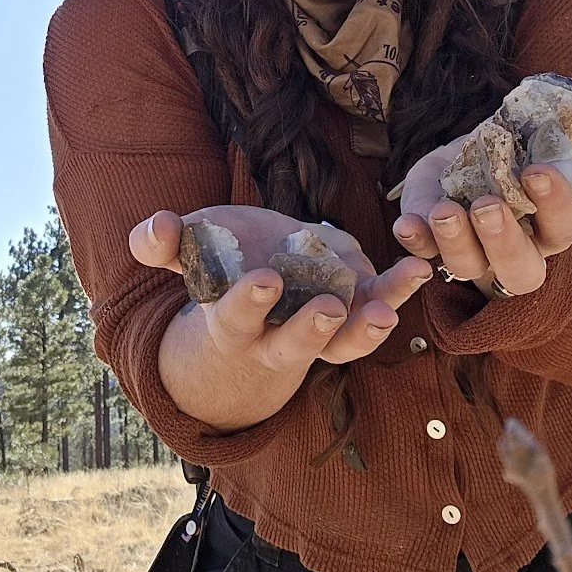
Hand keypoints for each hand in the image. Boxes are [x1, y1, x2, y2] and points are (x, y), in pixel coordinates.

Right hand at [129, 205, 433, 370]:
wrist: (265, 283)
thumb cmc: (220, 265)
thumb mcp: (190, 250)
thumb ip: (164, 243)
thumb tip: (153, 227)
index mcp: (233, 322)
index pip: (236, 318)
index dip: (248, 304)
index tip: (263, 281)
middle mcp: (279, 337)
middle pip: (296, 344)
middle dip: (309, 329)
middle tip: (326, 309)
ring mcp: (322, 329)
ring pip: (345, 342)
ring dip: (367, 329)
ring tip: (387, 310)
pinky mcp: (354, 310)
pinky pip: (378, 309)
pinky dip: (398, 293)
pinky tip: (418, 268)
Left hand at [391, 69, 571, 296]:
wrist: (473, 155)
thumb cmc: (525, 149)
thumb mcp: (554, 124)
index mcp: (553, 222)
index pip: (564, 226)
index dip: (553, 204)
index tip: (535, 171)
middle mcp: (517, 248)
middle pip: (520, 268)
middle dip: (502, 239)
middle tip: (486, 205)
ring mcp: (473, 251)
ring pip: (469, 266)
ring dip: (455, 242)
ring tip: (444, 210)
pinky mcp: (434, 242)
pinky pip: (425, 254)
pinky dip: (416, 241)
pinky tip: (408, 224)